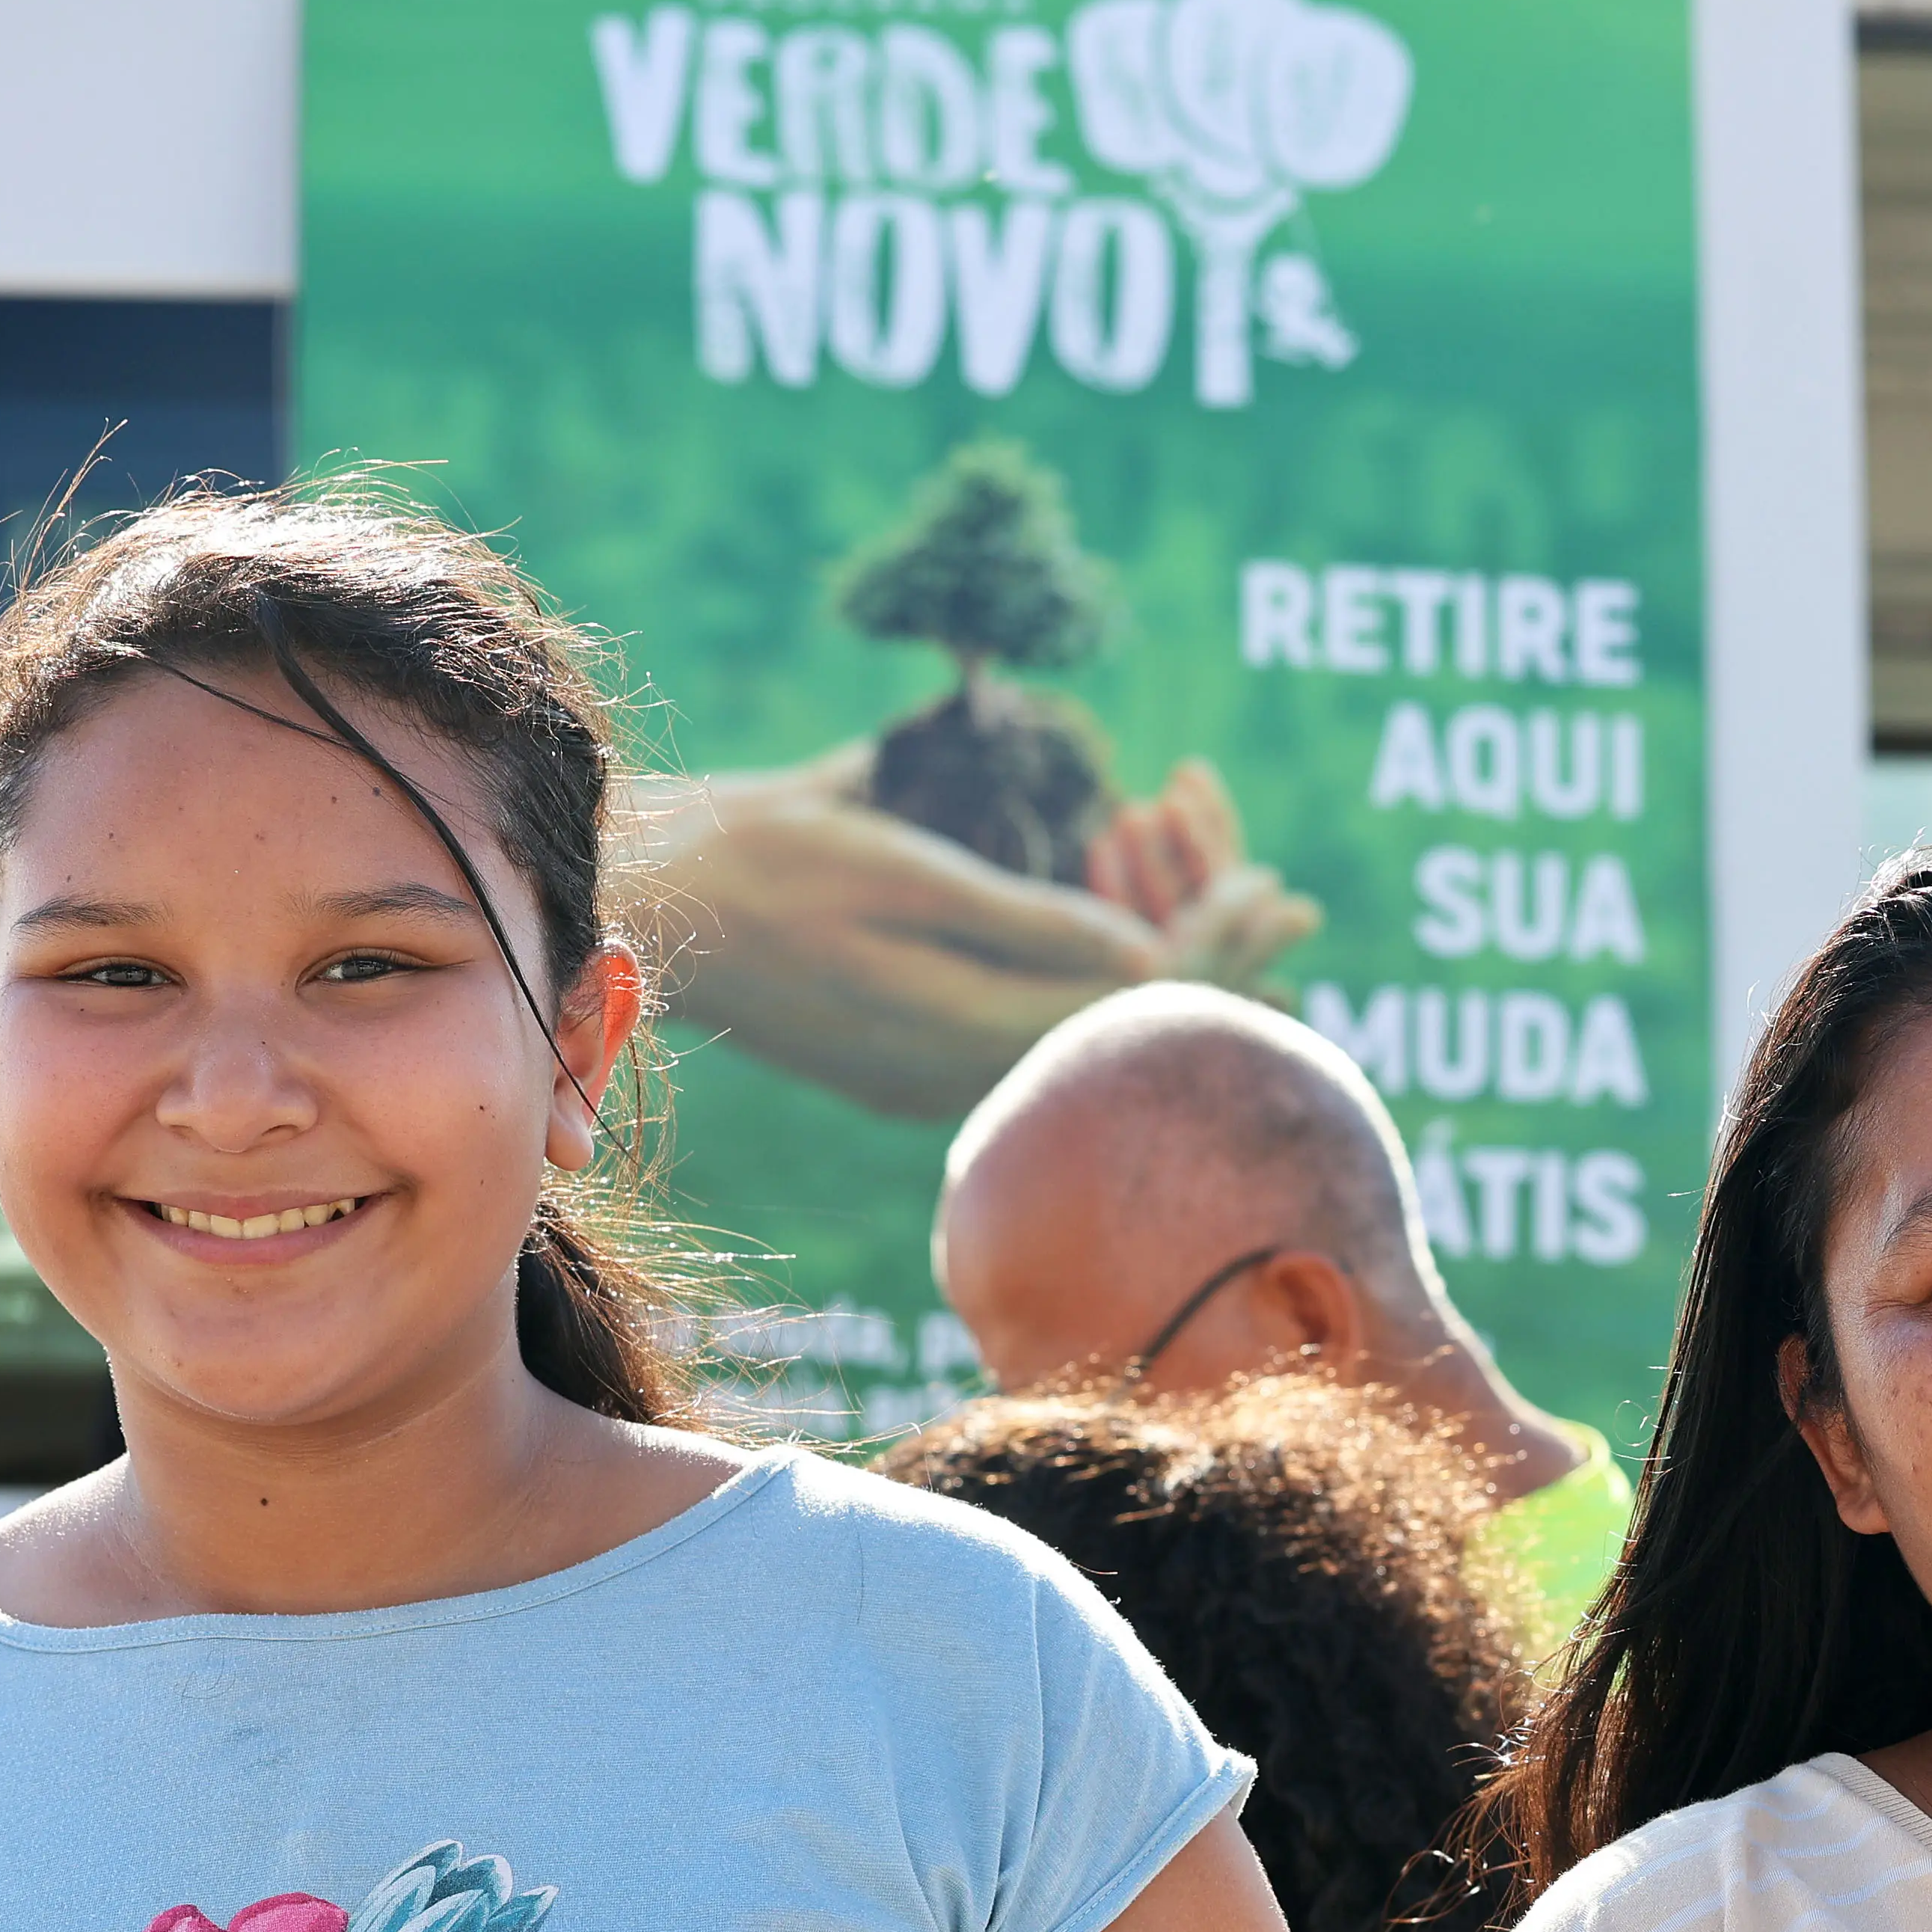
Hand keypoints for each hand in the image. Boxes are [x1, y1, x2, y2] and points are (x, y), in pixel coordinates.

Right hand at [627, 751, 1316, 1123]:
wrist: (643, 902)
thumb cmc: (761, 858)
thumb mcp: (900, 865)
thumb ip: (1025, 917)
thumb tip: (1150, 953)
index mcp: (956, 1029)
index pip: (1128, 1003)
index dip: (1216, 944)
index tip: (1279, 883)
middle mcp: (951, 1071)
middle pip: (1118, 1025)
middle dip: (1211, 952)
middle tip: (1288, 892)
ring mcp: (925, 1073)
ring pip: (1078, 1029)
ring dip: (1154, 959)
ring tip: (1228, 899)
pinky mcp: (904, 1059)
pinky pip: (1028, 1028)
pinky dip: (1088, 974)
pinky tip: (1125, 927)